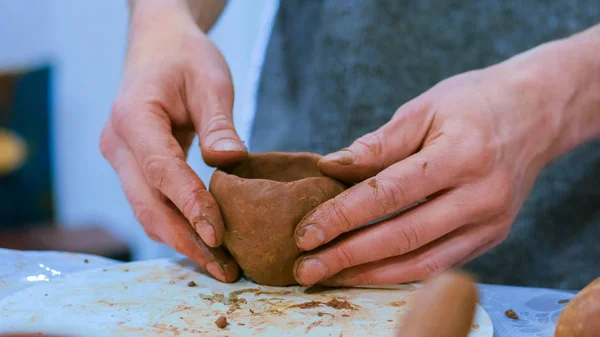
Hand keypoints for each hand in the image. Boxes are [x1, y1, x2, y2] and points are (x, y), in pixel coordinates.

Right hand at [100, 1, 245, 281]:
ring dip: (181, 241)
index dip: (189, 206)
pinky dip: (176, 226)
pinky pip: (151, 205)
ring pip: (147, 212)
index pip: (162, 171)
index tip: (219, 237)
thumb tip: (232, 163)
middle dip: (186, 241)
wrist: (158, 49)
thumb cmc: (186, 59)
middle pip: (148, 205)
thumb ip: (220, 124)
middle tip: (225, 268)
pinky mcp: (132, 169)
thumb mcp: (211, 81)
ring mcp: (120, 160)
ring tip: (221, 265)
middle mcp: (118, 145)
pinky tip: (205, 242)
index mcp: (134, 117)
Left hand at [293, 45, 572, 285]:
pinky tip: (367, 272)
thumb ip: (378, 143)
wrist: (536, 113)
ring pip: (422, 263)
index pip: (389, 193)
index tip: (306, 232)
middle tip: (306, 266)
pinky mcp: (492, 236)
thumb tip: (330, 167)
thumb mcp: (425, 108)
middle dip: (348, 256)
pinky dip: (400, 274)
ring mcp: (491, 222)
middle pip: (403, 236)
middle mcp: (481, 195)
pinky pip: (440, 265)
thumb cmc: (474, 102)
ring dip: (370, 275)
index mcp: (462, 154)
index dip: (343, 215)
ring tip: (329, 276)